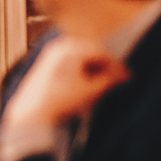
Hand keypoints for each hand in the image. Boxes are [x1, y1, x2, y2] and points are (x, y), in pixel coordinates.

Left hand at [0, 38, 128, 160]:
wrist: (32, 113)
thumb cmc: (61, 101)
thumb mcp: (91, 90)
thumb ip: (110, 80)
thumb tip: (123, 75)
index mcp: (71, 48)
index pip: (101, 53)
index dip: (116, 66)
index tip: (127, 77)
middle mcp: (59, 46)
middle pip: (90, 53)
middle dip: (104, 67)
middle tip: (117, 80)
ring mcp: (50, 54)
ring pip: (79, 59)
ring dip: (92, 69)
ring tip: (101, 84)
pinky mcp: (44, 65)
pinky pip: (68, 63)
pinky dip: (79, 71)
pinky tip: (84, 84)